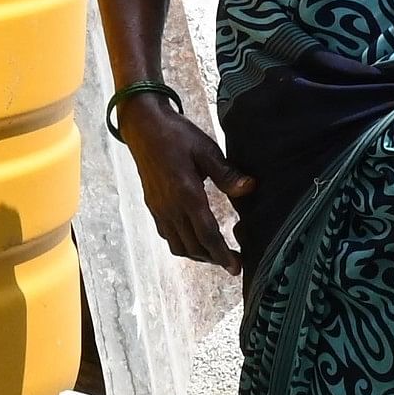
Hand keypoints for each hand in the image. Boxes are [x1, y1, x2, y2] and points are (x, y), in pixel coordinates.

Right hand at [124, 102, 253, 271]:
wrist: (143, 126)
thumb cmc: (176, 135)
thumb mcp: (206, 150)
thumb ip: (227, 174)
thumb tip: (250, 188)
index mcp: (186, 195)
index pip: (207, 235)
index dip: (222, 255)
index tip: (236, 268)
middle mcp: (170, 207)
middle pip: (193, 247)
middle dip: (213, 259)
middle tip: (232, 262)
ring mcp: (159, 208)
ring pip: (178, 246)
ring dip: (197, 254)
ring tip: (215, 253)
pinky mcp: (153, 205)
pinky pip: (167, 235)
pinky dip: (182, 244)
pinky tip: (193, 238)